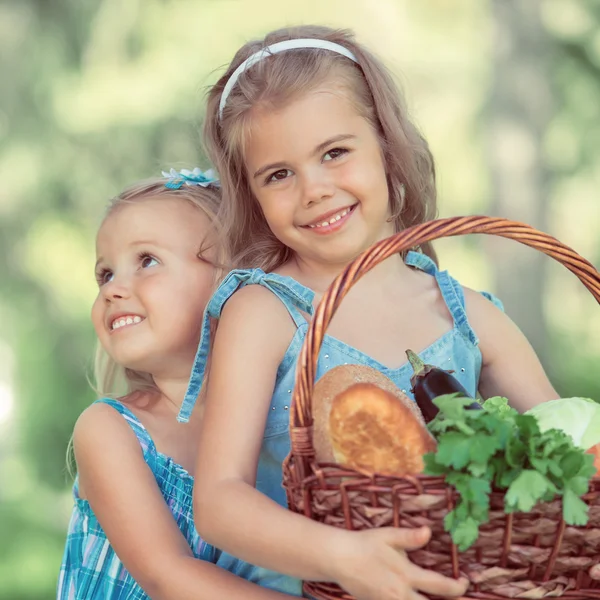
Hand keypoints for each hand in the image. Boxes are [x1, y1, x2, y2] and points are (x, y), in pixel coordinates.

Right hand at [331, 527, 468, 599]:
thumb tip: (429, 532)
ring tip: (438, 597)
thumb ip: (410, 537)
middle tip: (462, 598)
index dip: (458, 587)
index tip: (465, 582)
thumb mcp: (388, 536)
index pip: (440, 586)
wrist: (340, 559)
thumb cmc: (365, 544)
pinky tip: (417, 596)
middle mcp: (401, 595)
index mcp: (406, 575)